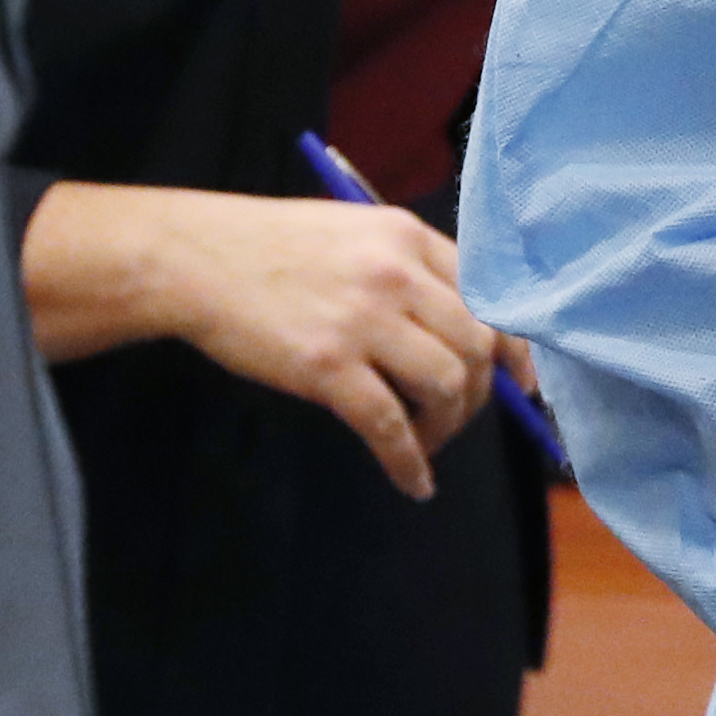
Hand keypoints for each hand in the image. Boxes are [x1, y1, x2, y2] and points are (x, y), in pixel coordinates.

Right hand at [24, 181, 494, 498]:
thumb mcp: (352, 234)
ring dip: (447, 426)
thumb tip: (456, 332)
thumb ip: (406, 271)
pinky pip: (390, 426)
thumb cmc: (270, 247)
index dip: (515, 349)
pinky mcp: (327, 366)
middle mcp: (397, 274)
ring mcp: (363, 320)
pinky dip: (410, 461)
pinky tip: (412, 481)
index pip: (490, 297)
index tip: (521, 383)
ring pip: (446, 384)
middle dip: (479, 395)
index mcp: (407, 236)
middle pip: (477, 345)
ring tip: (426, 442)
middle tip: (455, 418)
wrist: (193, 259)